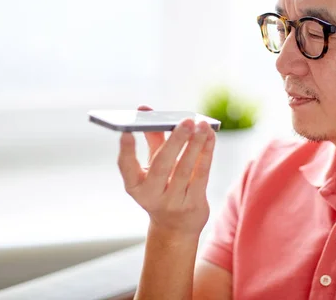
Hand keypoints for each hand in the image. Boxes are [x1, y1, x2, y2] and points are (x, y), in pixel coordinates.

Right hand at [117, 105, 215, 236]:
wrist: (176, 226)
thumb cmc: (162, 185)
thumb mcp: (153, 165)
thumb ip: (152, 138)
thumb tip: (144, 108)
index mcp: (135, 185)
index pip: (126, 167)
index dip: (126, 150)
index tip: (126, 131)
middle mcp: (151, 195)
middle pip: (162, 165)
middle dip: (175, 141)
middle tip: (186, 120)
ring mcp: (173, 202)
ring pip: (185, 169)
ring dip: (196, 144)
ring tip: (202, 125)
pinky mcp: (193, 204)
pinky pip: (201, 174)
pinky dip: (206, 153)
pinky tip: (210, 136)